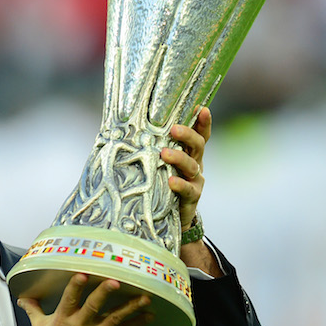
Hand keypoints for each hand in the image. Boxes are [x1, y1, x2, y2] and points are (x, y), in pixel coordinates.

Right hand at [19, 274, 152, 325]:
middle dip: (104, 293)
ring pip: (113, 319)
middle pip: (93, 306)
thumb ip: (34, 309)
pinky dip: (135, 323)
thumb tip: (23, 298)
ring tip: (145, 297)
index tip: (83, 274)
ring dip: (130, 308)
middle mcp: (78, 325)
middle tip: (116, 281)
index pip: (69, 299)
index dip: (76, 287)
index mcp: (62, 318)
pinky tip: (149, 316)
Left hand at [162, 106, 210, 225]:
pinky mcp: (192, 197)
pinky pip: (188, 189)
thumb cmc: (161, 182)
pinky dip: (180, 185)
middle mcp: (195, 163)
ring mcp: (195, 180)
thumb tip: (123, 127)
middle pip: (198, 145)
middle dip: (188, 134)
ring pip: (192, 165)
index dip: (203, 122)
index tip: (202, 108)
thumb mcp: (159, 163)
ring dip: (179, 158)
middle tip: (174, 129)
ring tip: (164, 154)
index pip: (199, 134)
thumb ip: (152, 147)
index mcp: (188, 152)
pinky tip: (171, 181)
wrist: (171, 216)